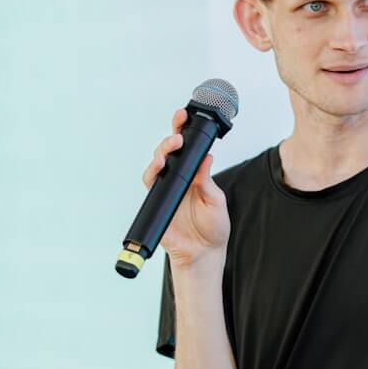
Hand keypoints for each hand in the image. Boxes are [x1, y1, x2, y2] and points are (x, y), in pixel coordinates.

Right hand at [142, 109, 229, 270]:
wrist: (203, 253)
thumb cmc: (212, 227)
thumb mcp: (216, 201)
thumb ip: (208, 181)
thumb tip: (206, 157)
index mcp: (193, 174)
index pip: (187, 148)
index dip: (183, 130)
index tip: (185, 115)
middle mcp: (177, 179)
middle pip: (168, 152)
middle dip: (171, 137)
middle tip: (179, 131)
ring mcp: (165, 189)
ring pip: (157, 164)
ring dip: (162, 152)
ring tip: (172, 145)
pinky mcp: (156, 202)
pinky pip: (151, 184)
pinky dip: (153, 173)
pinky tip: (160, 166)